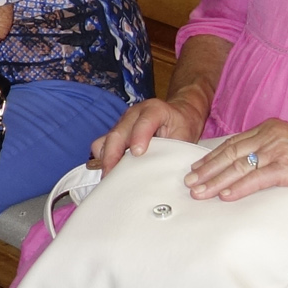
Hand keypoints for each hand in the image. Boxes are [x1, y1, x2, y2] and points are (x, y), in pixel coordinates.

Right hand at [90, 89, 209, 172]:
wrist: (178, 113)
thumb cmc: (182, 125)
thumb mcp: (185, 135)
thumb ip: (174, 150)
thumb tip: (165, 172)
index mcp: (154, 110)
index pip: (144, 122)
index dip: (139, 137)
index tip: (137, 154)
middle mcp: (134, 113)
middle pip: (117, 133)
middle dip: (113, 155)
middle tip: (113, 176)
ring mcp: (122, 122)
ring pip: (106, 139)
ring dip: (106, 159)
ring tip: (111, 177)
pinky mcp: (116, 131)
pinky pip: (102, 144)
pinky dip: (104, 158)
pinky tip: (112, 171)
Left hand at [182, 118, 287, 201]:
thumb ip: (268, 149)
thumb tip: (246, 165)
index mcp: (268, 128)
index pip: (232, 143)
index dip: (212, 157)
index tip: (197, 169)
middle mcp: (269, 135)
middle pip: (230, 154)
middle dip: (207, 170)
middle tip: (189, 182)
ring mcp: (278, 151)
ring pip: (238, 167)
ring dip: (215, 182)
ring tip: (199, 192)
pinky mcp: (287, 168)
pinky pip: (257, 179)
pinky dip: (238, 188)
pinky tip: (225, 196)